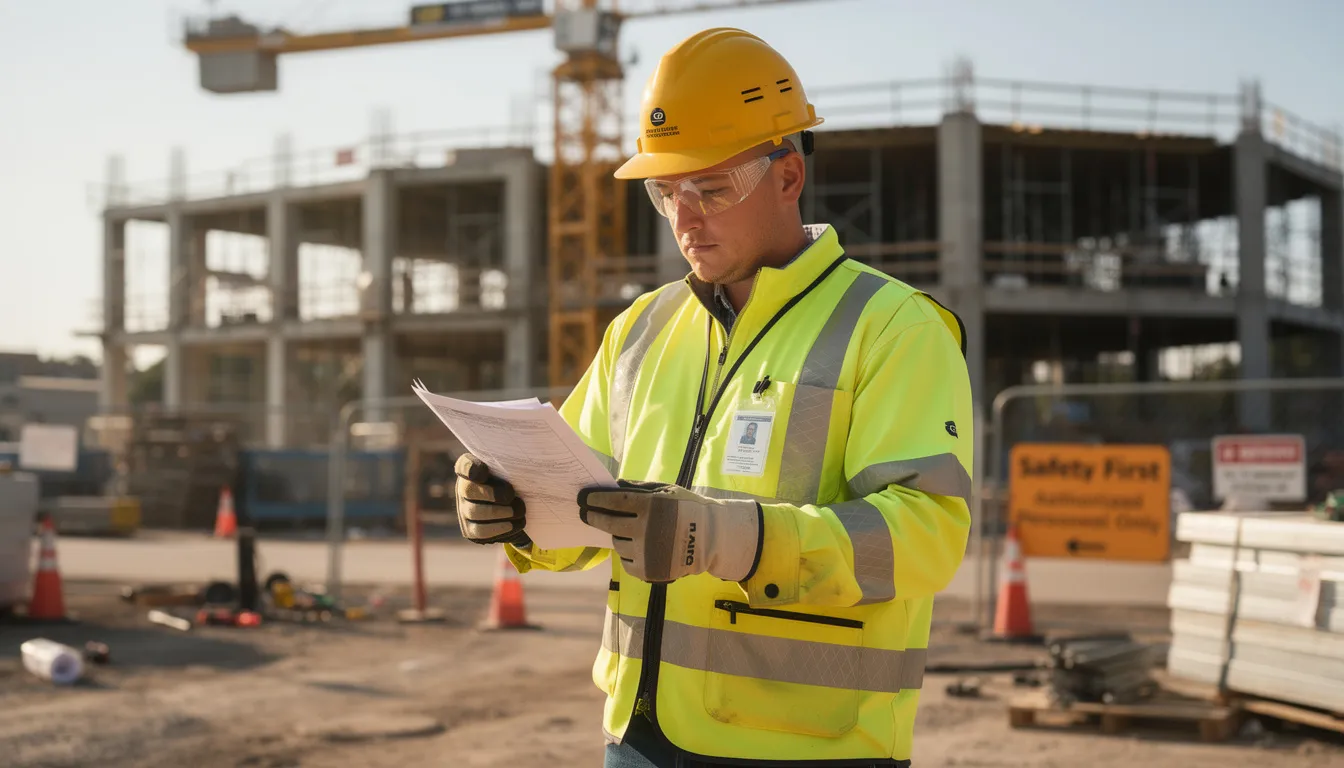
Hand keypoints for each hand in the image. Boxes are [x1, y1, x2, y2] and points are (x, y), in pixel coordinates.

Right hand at [453, 454, 528, 545]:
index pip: (464, 465)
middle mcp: (463, 489)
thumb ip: (516, 462)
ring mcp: (465, 510)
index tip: (484, 471)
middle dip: (492, 494)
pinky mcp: (470, 530)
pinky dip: (499, 528)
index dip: (471, 468)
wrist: (515, 510)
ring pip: (475, 512)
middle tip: (511, 495)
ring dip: (499, 512)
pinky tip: (513, 524)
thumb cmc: (515, 482)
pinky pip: (480, 531)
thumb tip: (535, 453)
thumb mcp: (514, 470)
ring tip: (518, 511)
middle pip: (469, 490)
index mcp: (472, 469)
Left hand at [577, 482, 760, 582]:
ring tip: (629, 531)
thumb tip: (611, 487)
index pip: (613, 502)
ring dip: (619, 535)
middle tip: (584, 513)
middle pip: (609, 523)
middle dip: (593, 517)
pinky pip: (627, 561)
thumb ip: (638, 488)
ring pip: (618, 543)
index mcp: (651, 507)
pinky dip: (629, 553)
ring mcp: (646, 553)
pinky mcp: (648, 571)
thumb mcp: (667, 490)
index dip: (595, 499)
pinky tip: (639, 546)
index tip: (583, 498)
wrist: (711, 539)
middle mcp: (646, 531)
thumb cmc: (687, 509)